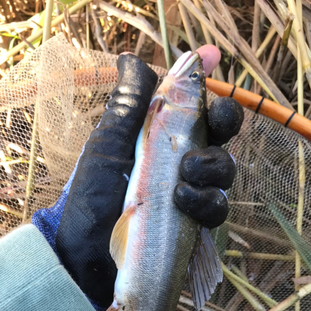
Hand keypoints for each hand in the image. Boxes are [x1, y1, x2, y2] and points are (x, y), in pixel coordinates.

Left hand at [33, 47, 242, 310]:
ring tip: (182, 182)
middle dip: (220, 133)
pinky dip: (206, 201)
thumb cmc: (91, 196)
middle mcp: (182, 166)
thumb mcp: (107, 146)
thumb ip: (128, 106)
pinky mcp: (193, 226)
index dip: (210, 87)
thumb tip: (134, 59)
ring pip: (226, 173)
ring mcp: (191, 196)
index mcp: (164, 141)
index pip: (199, 110)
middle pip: (222, 139)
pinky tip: (182, 200)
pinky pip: (218, 208)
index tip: (213, 59)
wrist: (85, 252)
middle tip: (192, 148)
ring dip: (212, 171)